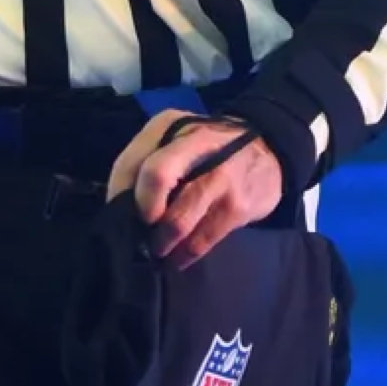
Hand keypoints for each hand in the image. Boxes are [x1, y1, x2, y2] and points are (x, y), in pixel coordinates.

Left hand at [106, 110, 284, 269]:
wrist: (269, 149)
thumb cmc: (208, 148)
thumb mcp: (176, 139)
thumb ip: (148, 161)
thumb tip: (120, 203)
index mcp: (169, 126)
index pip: (131, 160)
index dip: (118, 192)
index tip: (117, 213)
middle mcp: (195, 145)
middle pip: (156, 177)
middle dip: (141, 212)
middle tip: (138, 230)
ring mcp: (220, 176)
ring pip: (179, 218)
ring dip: (162, 241)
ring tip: (156, 250)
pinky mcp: (238, 206)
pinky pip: (204, 238)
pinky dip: (186, 254)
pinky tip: (178, 259)